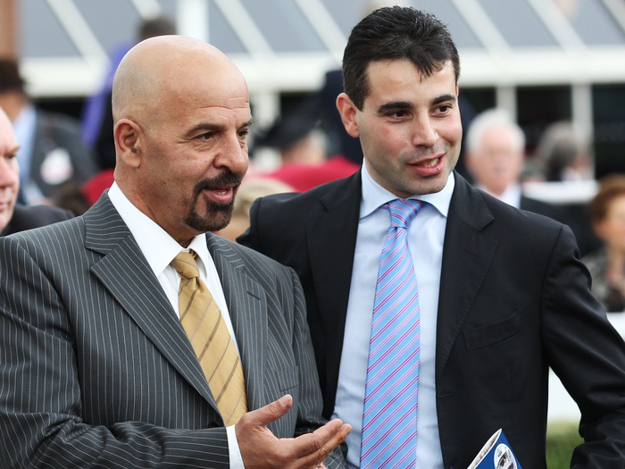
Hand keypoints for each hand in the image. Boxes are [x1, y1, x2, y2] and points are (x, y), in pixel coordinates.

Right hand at [236, 394, 351, 468]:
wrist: (229, 460)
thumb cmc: (240, 441)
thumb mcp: (253, 421)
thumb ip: (273, 410)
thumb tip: (289, 398)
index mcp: (283, 453)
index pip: (315, 441)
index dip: (329, 431)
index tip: (339, 422)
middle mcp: (288, 467)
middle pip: (320, 452)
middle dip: (335, 439)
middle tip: (347, 427)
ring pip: (315, 463)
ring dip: (329, 450)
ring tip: (339, 439)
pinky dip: (317, 465)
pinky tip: (323, 460)